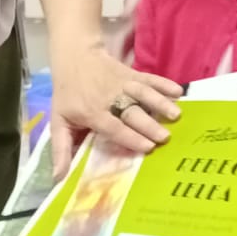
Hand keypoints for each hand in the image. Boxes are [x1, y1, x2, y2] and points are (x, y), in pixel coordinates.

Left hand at [50, 42, 182, 175]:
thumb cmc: (67, 94)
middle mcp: (109, 98)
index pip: (113, 126)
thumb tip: (59, 178)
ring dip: (160, 103)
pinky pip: (149, 78)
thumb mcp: (58, 121)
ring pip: (143, 93)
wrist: (74, 57)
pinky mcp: (131, 74)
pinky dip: (163, 83)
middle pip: (131, 112)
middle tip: (165, 137)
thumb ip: (61, 149)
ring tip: (176, 115)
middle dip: (149, 124)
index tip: (147, 147)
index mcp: (91, 112)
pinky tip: (178, 91)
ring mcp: (122, 84)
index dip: (130, 136)